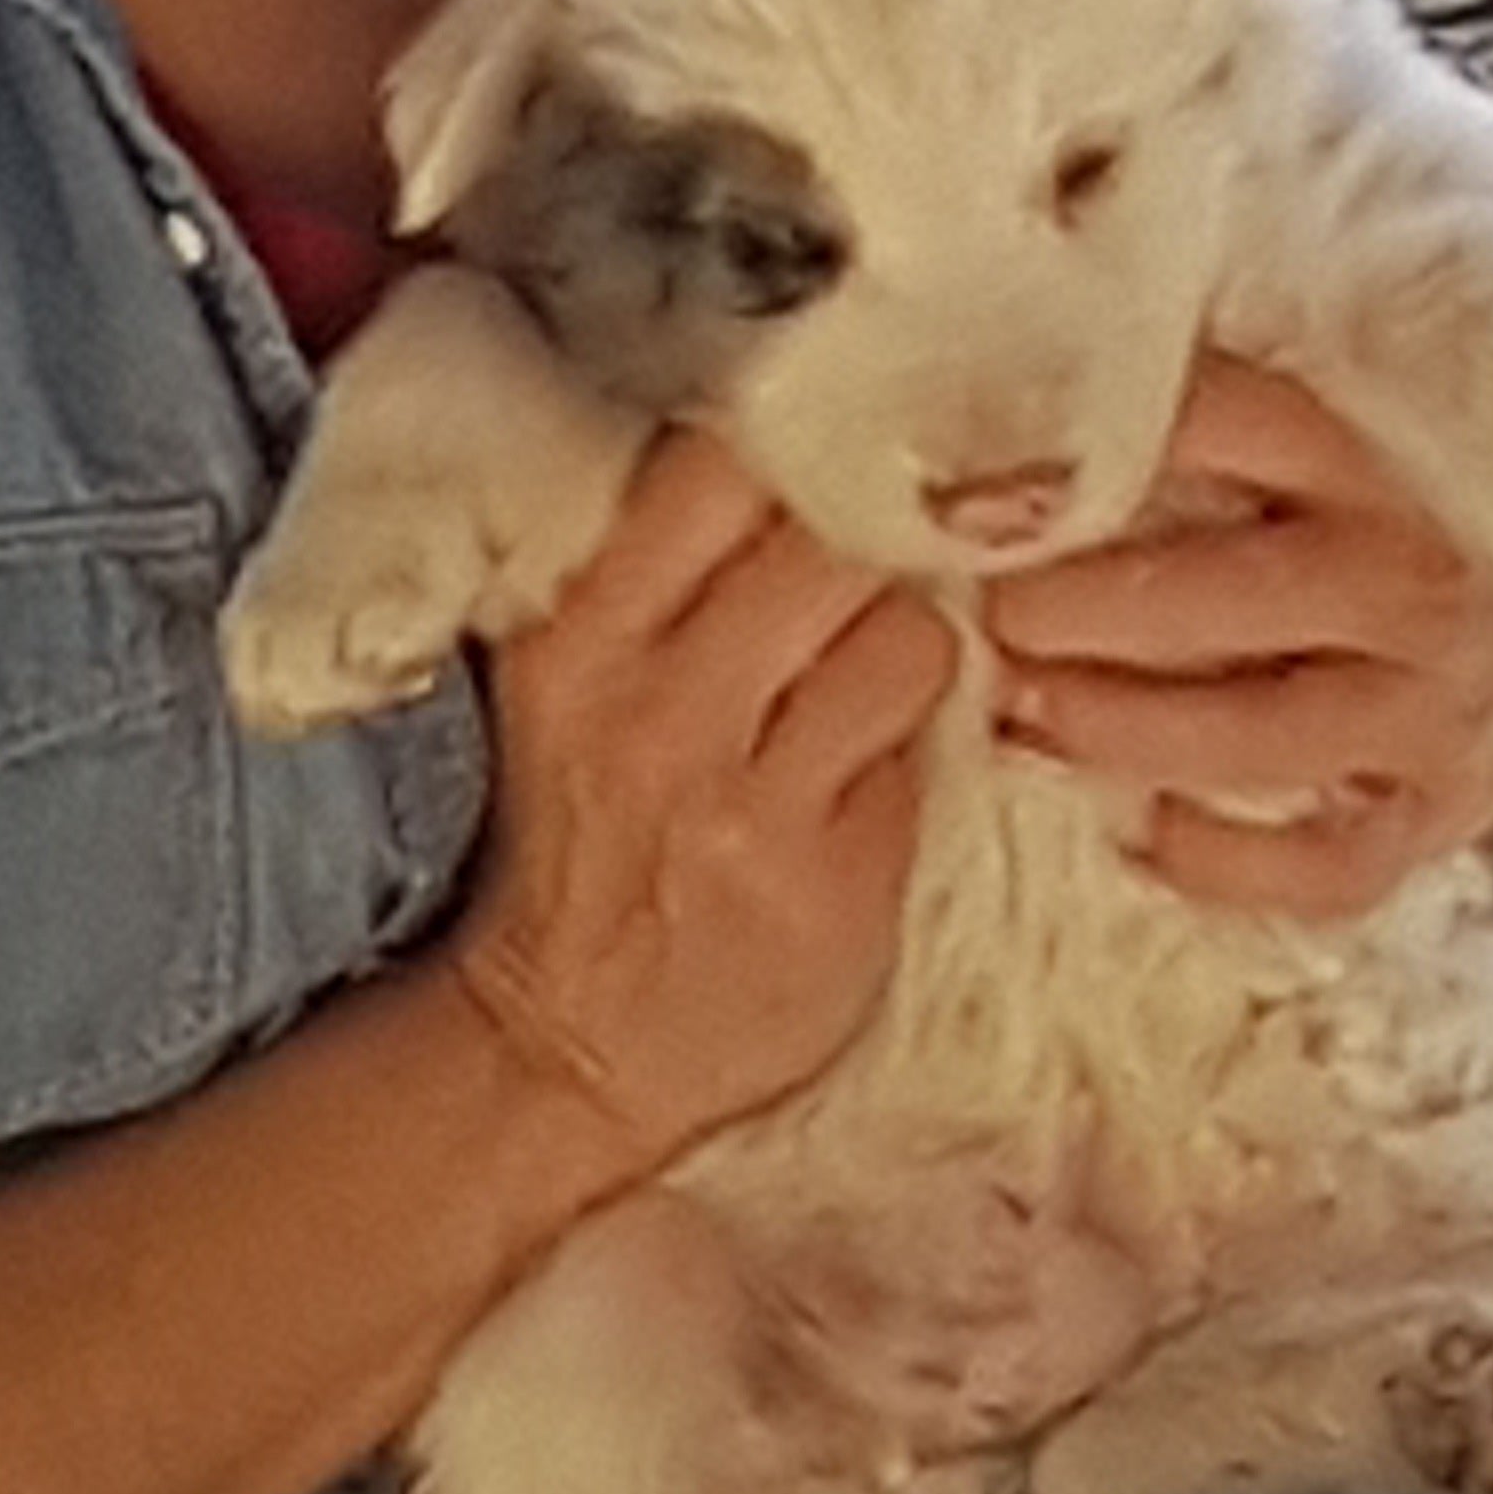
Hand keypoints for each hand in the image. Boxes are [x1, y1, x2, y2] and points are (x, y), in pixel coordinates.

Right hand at [454, 428, 955, 1164]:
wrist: (567, 1042)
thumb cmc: (579, 839)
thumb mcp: (568, 688)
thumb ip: (655, 577)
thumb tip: (788, 452)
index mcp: (579, 643)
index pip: (714, 471)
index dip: (796, 451)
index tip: (824, 463)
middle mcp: (660, 712)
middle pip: (832, 542)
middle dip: (868, 547)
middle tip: (864, 574)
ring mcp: (753, 806)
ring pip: (908, 637)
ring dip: (908, 645)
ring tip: (865, 681)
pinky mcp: (836, 885)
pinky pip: (925, 755)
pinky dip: (909, 752)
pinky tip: (861, 776)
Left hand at [986, 353, 1492, 919]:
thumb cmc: (1337, 532)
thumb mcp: (1272, 465)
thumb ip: (1155, 451)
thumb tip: (979, 468)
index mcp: (1356, 464)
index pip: (1230, 426)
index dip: (1090, 457)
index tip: (963, 501)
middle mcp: (1401, 581)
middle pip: (1245, 591)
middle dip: (1098, 610)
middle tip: (996, 618)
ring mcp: (1427, 706)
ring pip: (1271, 734)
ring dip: (1130, 733)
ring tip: (1021, 723)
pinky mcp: (1434, 814)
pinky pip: (1328, 863)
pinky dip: (1225, 861)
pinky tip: (1136, 833)